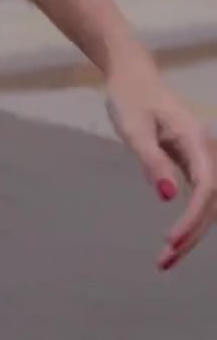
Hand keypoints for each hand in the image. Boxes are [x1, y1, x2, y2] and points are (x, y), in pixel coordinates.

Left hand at [105, 56, 215, 269]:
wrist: (133, 78)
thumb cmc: (130, 99)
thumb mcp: (134, 129)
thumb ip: (151, 161)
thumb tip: (168, 197)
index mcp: (196, 141)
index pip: (206, 188)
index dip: (193, 218)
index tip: (170, 240)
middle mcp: (206, 151)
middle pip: (211, 202)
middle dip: (192, 234)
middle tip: (165, 262)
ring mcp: (202, 158)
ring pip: (208, 204)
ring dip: (192, 233)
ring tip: (165, 259)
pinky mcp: (193, 164)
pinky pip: (199, 198)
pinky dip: (189, 221)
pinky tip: (174, 241)